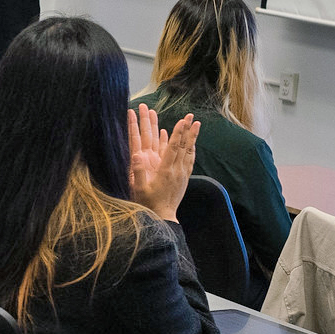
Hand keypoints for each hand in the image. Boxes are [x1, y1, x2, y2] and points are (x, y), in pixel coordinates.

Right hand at [127, 106, 199, 221]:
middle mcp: (177, 170)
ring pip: (189, 151)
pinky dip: (191, 149)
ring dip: (192, 137)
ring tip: (197, 124)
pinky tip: (192, 143)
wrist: (163, 217)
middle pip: (183, 146)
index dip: (178, 133)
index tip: (182, 121)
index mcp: (166, 171)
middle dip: (187, 129)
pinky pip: (190, 160)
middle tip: (191, 116)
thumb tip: (137, 154)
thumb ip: (138, 172)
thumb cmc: (148, 203)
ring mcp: (182, 174)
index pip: (173, 148)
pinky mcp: (184, 178)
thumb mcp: (139, 189)